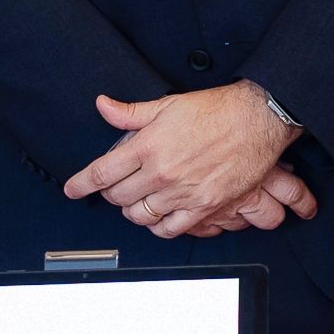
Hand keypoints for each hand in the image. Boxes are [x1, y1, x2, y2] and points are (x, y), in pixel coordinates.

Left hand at [66, 86, 302, 238]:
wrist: (260, 118)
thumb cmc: (219, 109)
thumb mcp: (170, 104)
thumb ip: (132, 112)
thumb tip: (103, 105)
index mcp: (149, 145)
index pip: (102, 172)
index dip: (81, 183)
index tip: (73, 189)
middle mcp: (162, 172)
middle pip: (117, 197)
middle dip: (111, 194)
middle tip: (116, 187)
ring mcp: (183, 192)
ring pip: (140, 215)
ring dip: (133, 210)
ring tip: (138, 200)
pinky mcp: (205, 205)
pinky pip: (170, 229)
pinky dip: (159, 226)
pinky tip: (159, 215)